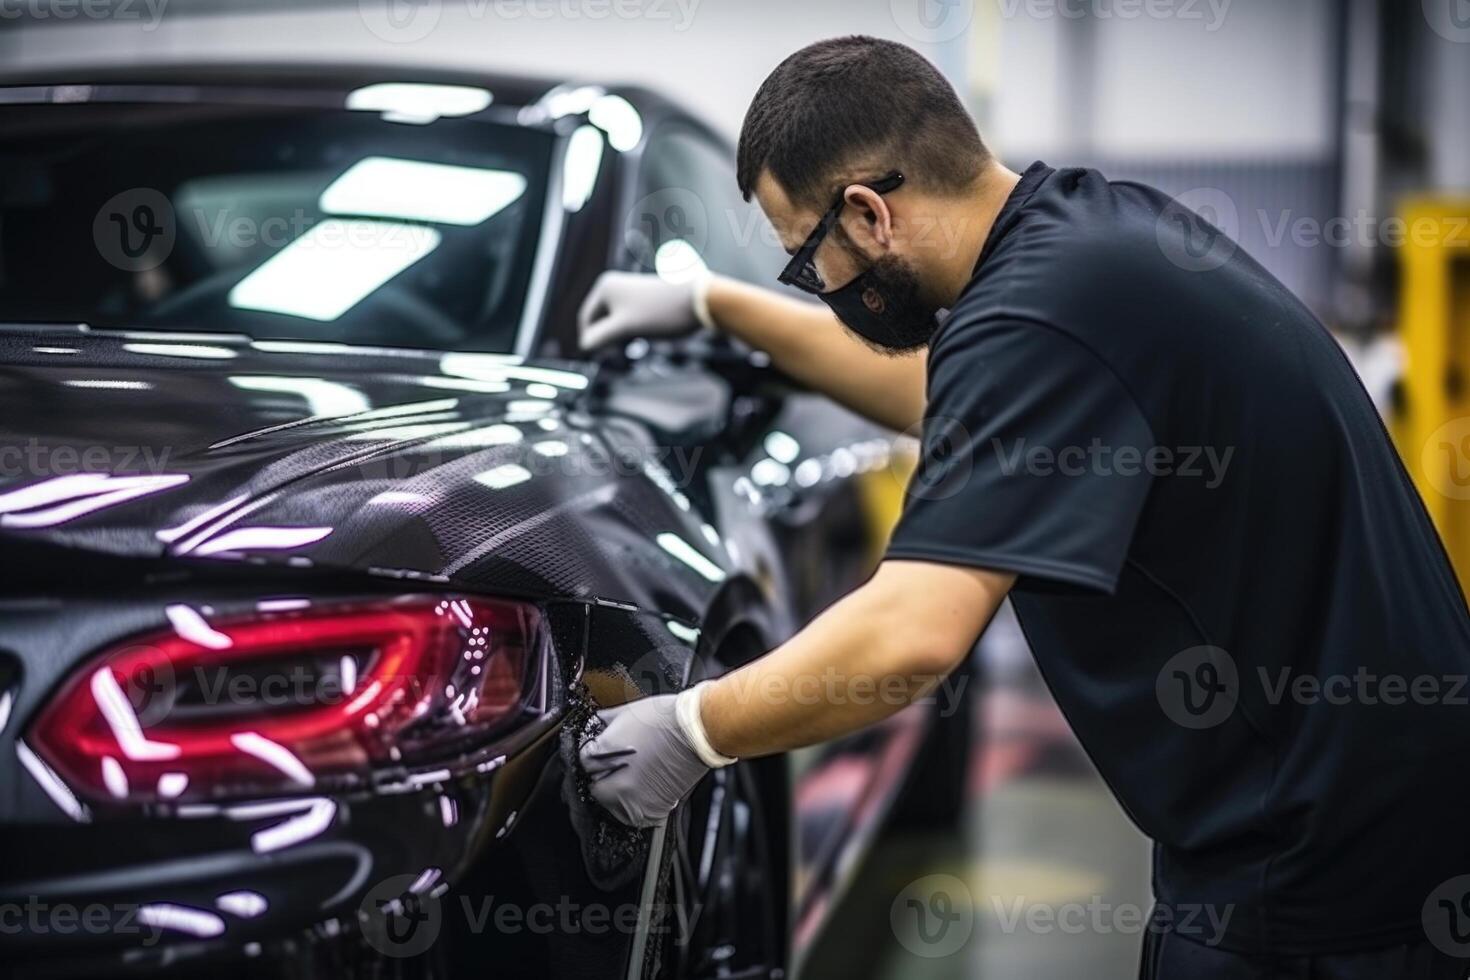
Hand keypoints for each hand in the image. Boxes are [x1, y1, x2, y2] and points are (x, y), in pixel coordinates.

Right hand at [577, 271, 711, 351]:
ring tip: (633, 344)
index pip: (586, 319)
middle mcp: (615, 285)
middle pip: (600, 319)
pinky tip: (643, 337)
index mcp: (605, 288)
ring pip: (615, 320)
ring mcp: (630, 291)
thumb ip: (601, 337)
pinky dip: (631, 330)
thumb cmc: (661, 312)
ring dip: (619, 336)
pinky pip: (628, 318)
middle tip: (617, 354)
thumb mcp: (625, 328)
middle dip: (606, 338)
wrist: (698, 300)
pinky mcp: (644, 298)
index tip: (601, 357)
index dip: (591, 340)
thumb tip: (584, 346)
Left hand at [581, 692, 710, 827]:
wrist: (698, 732)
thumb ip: (603, 724)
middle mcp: (615, 783)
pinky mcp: (652, 811)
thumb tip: (595, 729)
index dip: (594, 755)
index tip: (604, 753)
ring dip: (618, 794)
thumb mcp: (625, 713)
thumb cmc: (667, 719)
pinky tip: (645, 786)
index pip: (583, 762)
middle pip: (596, 787)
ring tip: (635, 776)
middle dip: (604, 776)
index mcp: (603, 756)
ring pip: (611, 805)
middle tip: (621, 765)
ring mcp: (633, 800)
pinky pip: (633, 816)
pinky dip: (636, 804)